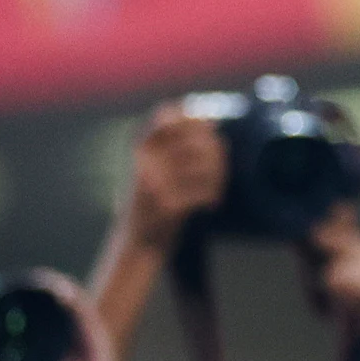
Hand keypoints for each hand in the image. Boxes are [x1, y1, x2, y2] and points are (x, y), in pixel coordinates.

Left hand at [21, 272, 133, 360]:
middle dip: (36, 286)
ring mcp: (82, 332)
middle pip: (52, 300)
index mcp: (49, 341)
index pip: (36, 312)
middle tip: (15, 279)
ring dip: (53, 286)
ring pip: (68, 300)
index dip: (22, 297)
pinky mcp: (97, 336)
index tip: (3, 288)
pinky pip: (85, 311)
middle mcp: (66, 332)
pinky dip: (73, 299)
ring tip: (37, 278)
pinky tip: (60, 292)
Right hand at [118, 103, 226, 250]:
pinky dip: (213, 195)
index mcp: (139, 149)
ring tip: (217, 185)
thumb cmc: (151, 200)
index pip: (166, 117)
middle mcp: (143, 162)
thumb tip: (211, 119)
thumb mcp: (150, 166)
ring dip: (218, 175)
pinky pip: (202, 192)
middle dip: (216, 150)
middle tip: (223, 160)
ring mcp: (153, 184)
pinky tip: (212, 202)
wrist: (136, 242)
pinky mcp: (166, 206)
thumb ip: (171, 144)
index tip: (211, 127)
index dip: (193, 118)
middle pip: (193, 142)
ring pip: (202, 166)